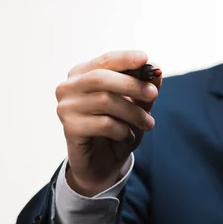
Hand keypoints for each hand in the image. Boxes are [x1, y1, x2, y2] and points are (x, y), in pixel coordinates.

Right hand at [55, 50, 161, 195]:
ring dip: (133, 112)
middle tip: (153, 94)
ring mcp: (66, 107)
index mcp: (83, 74)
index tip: (145, 59)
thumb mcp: (136, 107)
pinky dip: (122, 130)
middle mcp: (69, 87)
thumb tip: (156, 69)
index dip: (125, 59)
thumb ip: (144, 88)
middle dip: (132, 85)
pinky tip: (127, 136)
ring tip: (148, 123)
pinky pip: (103, 124)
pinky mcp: (70, 128)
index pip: (105, 61)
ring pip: (105, 101)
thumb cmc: (118, 130)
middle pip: (101, 78)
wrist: (103, 164)